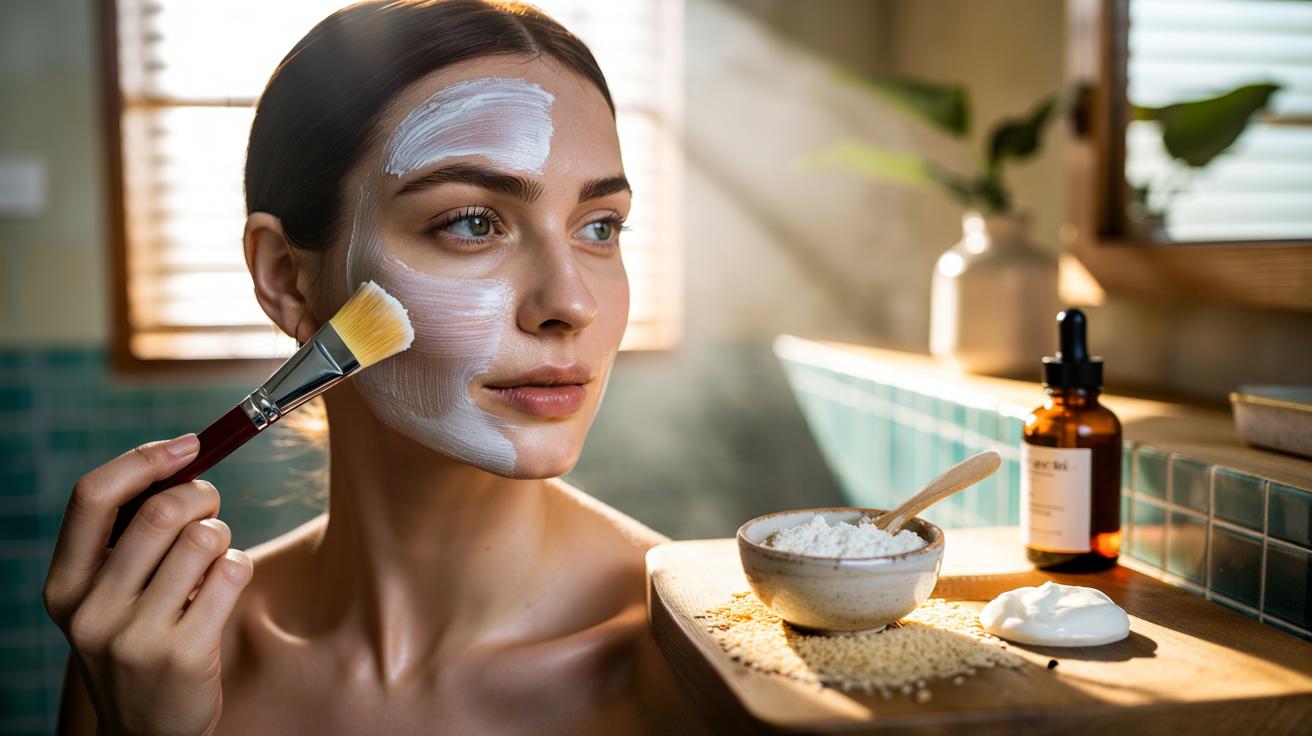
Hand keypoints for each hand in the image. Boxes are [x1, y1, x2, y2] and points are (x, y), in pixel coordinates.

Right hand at [43, 434, 252, 735]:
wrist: (148, 733)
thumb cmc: (141, 643)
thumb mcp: (110, 597)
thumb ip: (130, 538)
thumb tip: (181, 457)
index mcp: (65, 585)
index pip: (91, 497)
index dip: (144, 460)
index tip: (187, 444)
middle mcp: (90, 609)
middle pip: (160, 511)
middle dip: (202, 494)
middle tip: (211, 508)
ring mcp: (134, 635)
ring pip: (203, 538)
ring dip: (222, 535)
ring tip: (213, 559)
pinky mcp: (183, 653)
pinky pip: (231, 572)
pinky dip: (239, 565)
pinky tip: (224, 588)